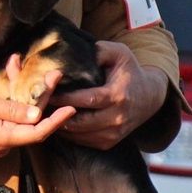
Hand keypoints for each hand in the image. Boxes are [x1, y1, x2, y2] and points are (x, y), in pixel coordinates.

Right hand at [0, 70, 74, 156]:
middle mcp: (4, 143)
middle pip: (32, 121)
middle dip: (42, 97)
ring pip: (21, 114)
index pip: (38, 132)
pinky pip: (9, 114)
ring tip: (23, 65)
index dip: (56, 120)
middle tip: (54, 75)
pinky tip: (10, 73)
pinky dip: (11, 95)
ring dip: (24, 90)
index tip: (71, 108)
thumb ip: (12, 110)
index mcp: (3, 139)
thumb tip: (38, 114)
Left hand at [50, 41, 168, 149]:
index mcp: (118, 95)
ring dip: (61, 125)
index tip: (49, 93)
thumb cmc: (130, 72)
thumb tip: (75, 53)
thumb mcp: (118, 53)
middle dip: (58, 114)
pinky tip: (60, 121)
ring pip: (80, 135)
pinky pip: (84, 141)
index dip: (66, 99)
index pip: (87, 100)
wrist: (149, 97)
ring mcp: (114, 133)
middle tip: (42, 106)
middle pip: (81, 122)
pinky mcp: (110, 142)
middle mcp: (117, 118)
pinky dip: (70, 133)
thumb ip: (98, 50)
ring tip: (47, 114)